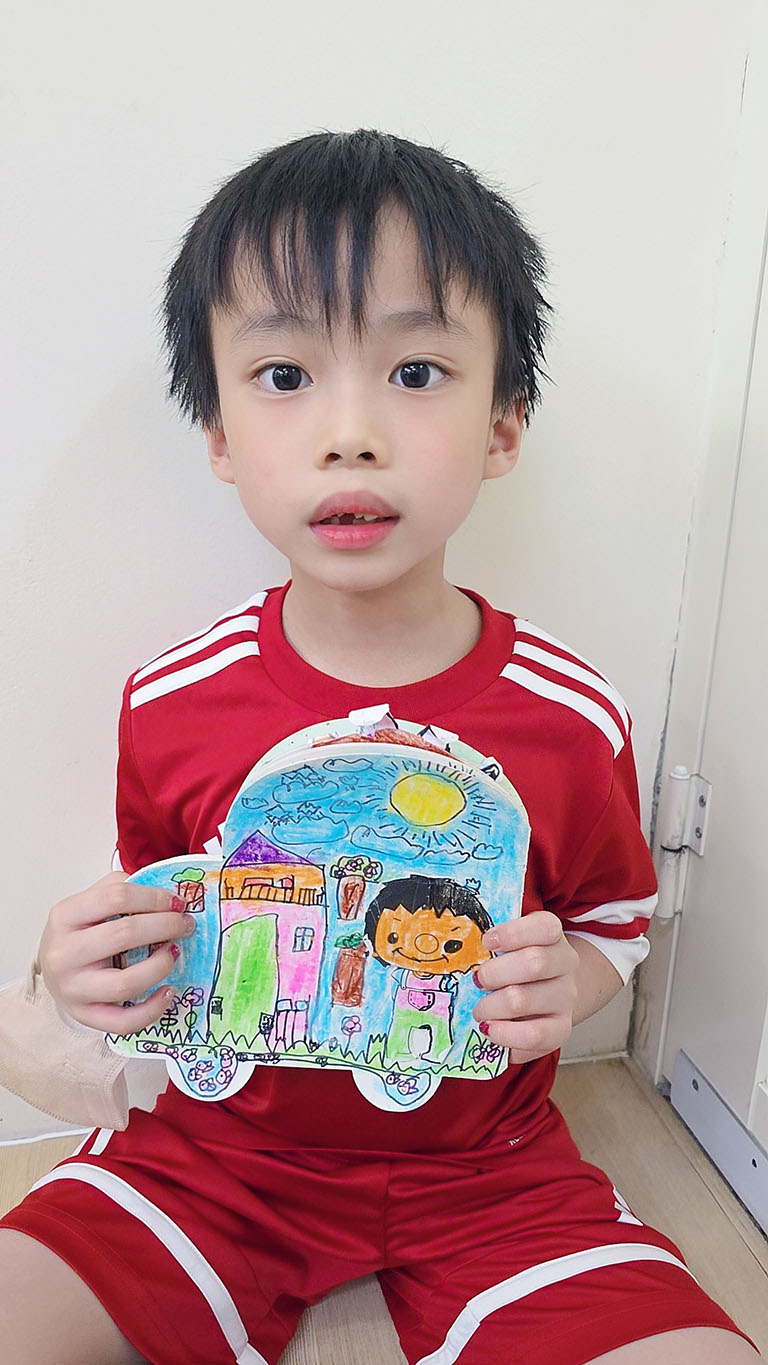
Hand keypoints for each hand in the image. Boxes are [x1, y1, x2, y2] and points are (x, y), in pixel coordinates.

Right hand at [39, 871, 195, 1034]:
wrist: (53, 969)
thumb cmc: (78, 933)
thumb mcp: (88, 903)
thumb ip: (119, 889)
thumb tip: (164, 890)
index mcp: (65, 916)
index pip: (114, 897)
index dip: (153, 897)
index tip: (177, 901)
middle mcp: (64, 953)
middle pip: (124, 935)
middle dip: (165, 926)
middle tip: (185, 924)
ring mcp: (73, 989)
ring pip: (126, 982)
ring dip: (160, 966)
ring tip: (174, 952)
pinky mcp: (85, 1016)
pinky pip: (125, 1021)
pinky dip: (153, 1009)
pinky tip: (169, 991)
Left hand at [471, 912, 578, 1064]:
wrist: (549, 994)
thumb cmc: (519, 966)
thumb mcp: (510, 945)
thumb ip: (493, 942)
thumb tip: (460, 946)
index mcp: (553, 936)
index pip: (545, 927)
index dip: (513, 933)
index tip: (487, 942)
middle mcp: (566, 964)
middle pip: (535, 963)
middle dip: (494, 973)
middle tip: (476, 981)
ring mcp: (566, 998)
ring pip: (525, 1000)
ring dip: (492, 1006)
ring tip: (480, 1009)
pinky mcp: (561, 1029)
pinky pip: (534, 1035)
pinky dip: (504, 1034)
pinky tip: (490, 1029)